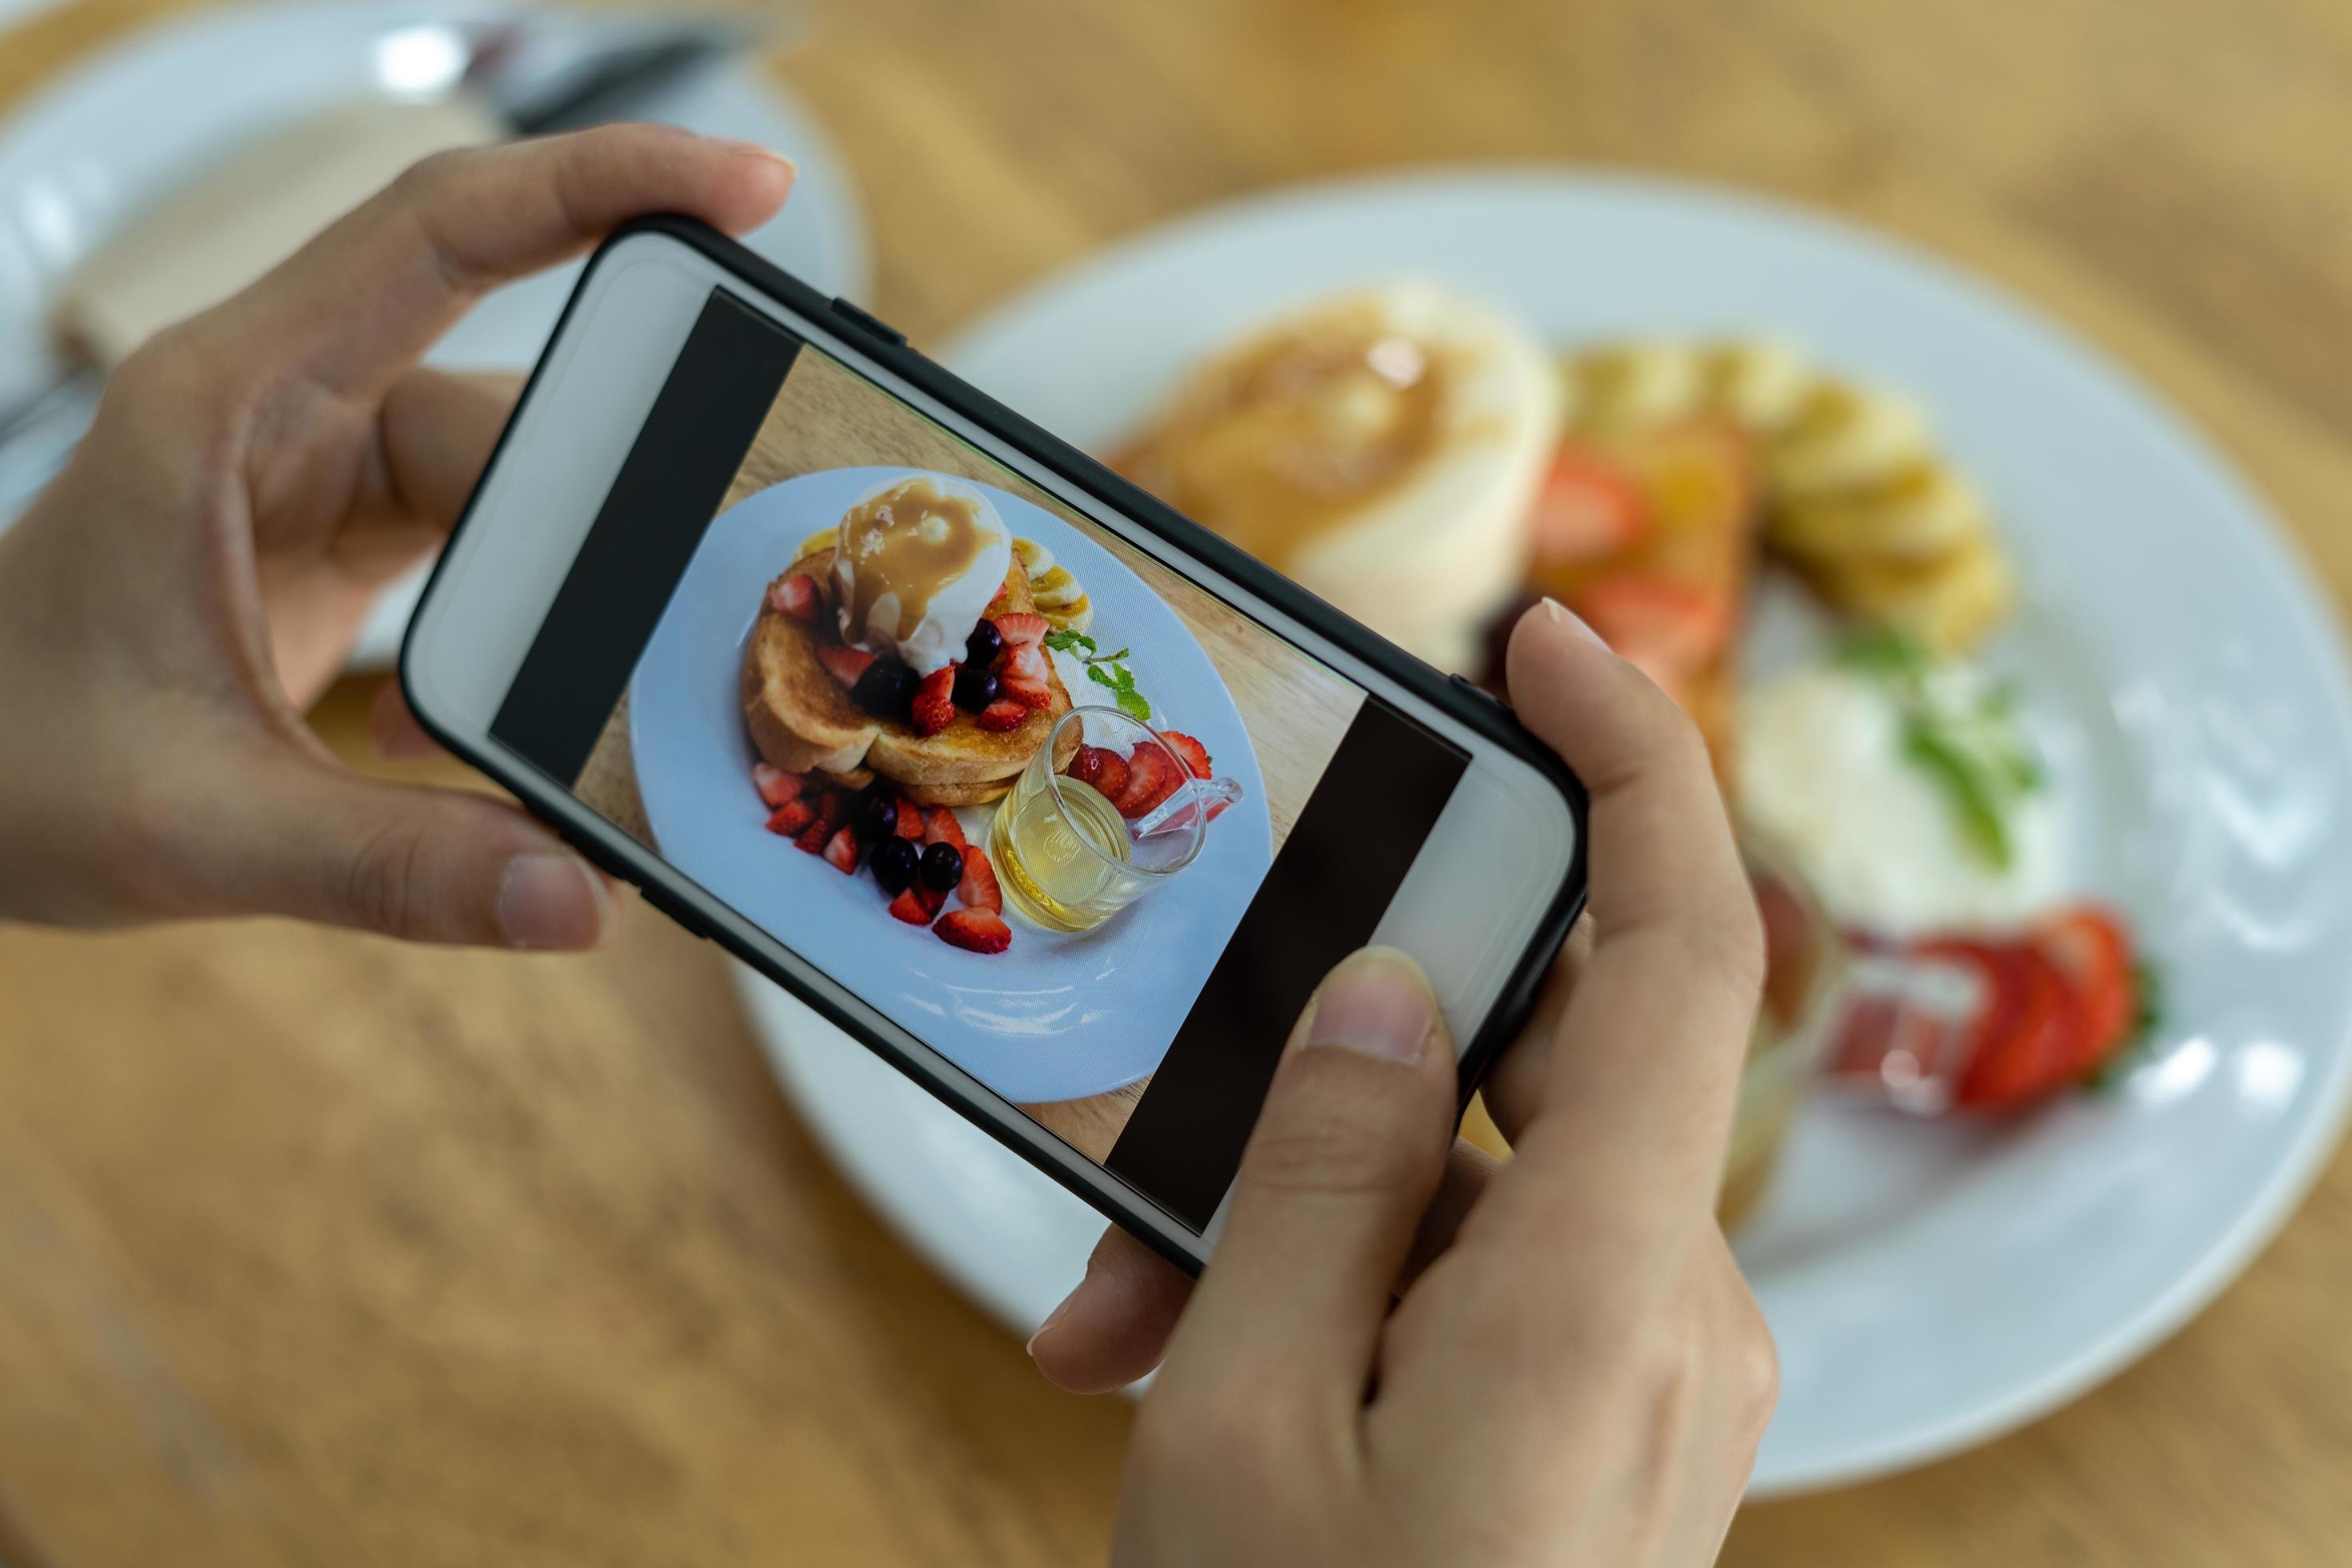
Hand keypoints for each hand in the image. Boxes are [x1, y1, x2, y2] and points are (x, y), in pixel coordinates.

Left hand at [0, 127, 791, 945]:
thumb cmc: (6, 769)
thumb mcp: (200, 824)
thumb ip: (394, 866)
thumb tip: (574, 899)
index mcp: (229, 405)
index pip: (440, 233)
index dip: (601, 183)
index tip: (747, 186)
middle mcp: (284, 412)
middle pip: (513, 394)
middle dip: (625, 467)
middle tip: (726, 539)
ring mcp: (318, 471)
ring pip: (516, 476)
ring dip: (573, 573)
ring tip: (630, 657)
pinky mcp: (347, 537)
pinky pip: (488, 542)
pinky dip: (525, 622)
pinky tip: (501, 715)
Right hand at [1041, 602, 1776, 1564]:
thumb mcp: (1248, 1421)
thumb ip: (1321, 1179)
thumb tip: (1380, 1001)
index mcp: (1606, 1288)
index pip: (1684, 941)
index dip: (1639, 756)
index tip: (1549, 642)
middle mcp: (1671, 1312)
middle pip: (1526, 1070)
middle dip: (1330, 1071)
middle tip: (1164, 1123)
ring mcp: (1649, 1375)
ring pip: (1469, 1198)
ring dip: (1295, 1226)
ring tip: (1122, 1322)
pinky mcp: (1608, 1423)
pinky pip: (1479, 1294)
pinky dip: (1342, 1301)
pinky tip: (1192, 1375)